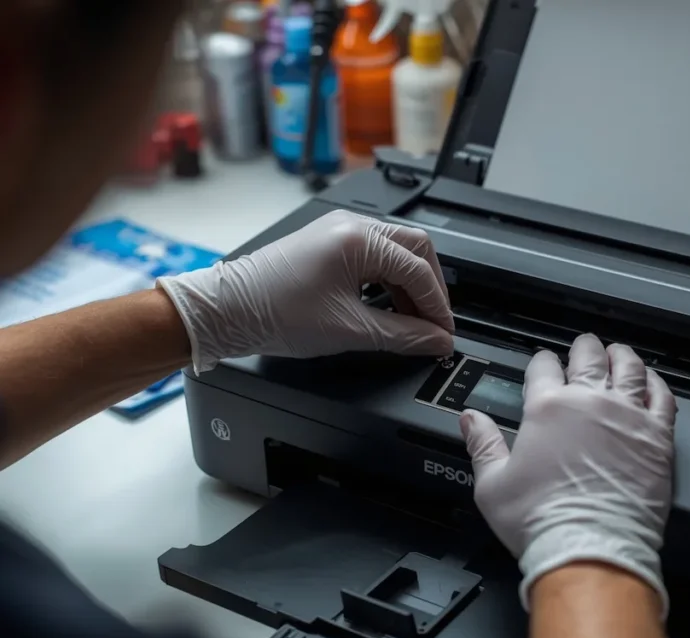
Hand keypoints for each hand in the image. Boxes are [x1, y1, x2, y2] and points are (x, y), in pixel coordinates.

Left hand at [157, 210, 454, 372]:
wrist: (225, 311)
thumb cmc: (273, 313)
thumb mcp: (350, 330)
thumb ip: (403, 335)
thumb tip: (435, 340)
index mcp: (360, 239)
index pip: (420, 270)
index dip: (438, 306)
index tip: (444, 334)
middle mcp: (351, 226)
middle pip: (415, 250)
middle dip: (430, 288)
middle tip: (434, 323)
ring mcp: (338, 231)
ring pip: (395, 252)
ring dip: (409, 285)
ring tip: (411, 322)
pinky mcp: (327, 244)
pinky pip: (373, 256)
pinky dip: (388, 282)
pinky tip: (387, 308)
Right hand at [460, 334, 676, 617]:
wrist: (590, 550)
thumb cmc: (544, 522)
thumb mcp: (492, 485)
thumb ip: (482, 444)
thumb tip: (470, 420)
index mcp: (547, 408)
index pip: (543, 367)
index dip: (541, 361)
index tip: (543, 363)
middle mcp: (589, 403)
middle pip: (589, 357)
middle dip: (583, 348)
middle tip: (583, 346)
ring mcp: (627, 417)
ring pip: (629, 368)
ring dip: (621, 356)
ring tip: (618, 353)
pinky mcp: (657, 438)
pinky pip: (662, 396)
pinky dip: (656, 383)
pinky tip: (652, 382)